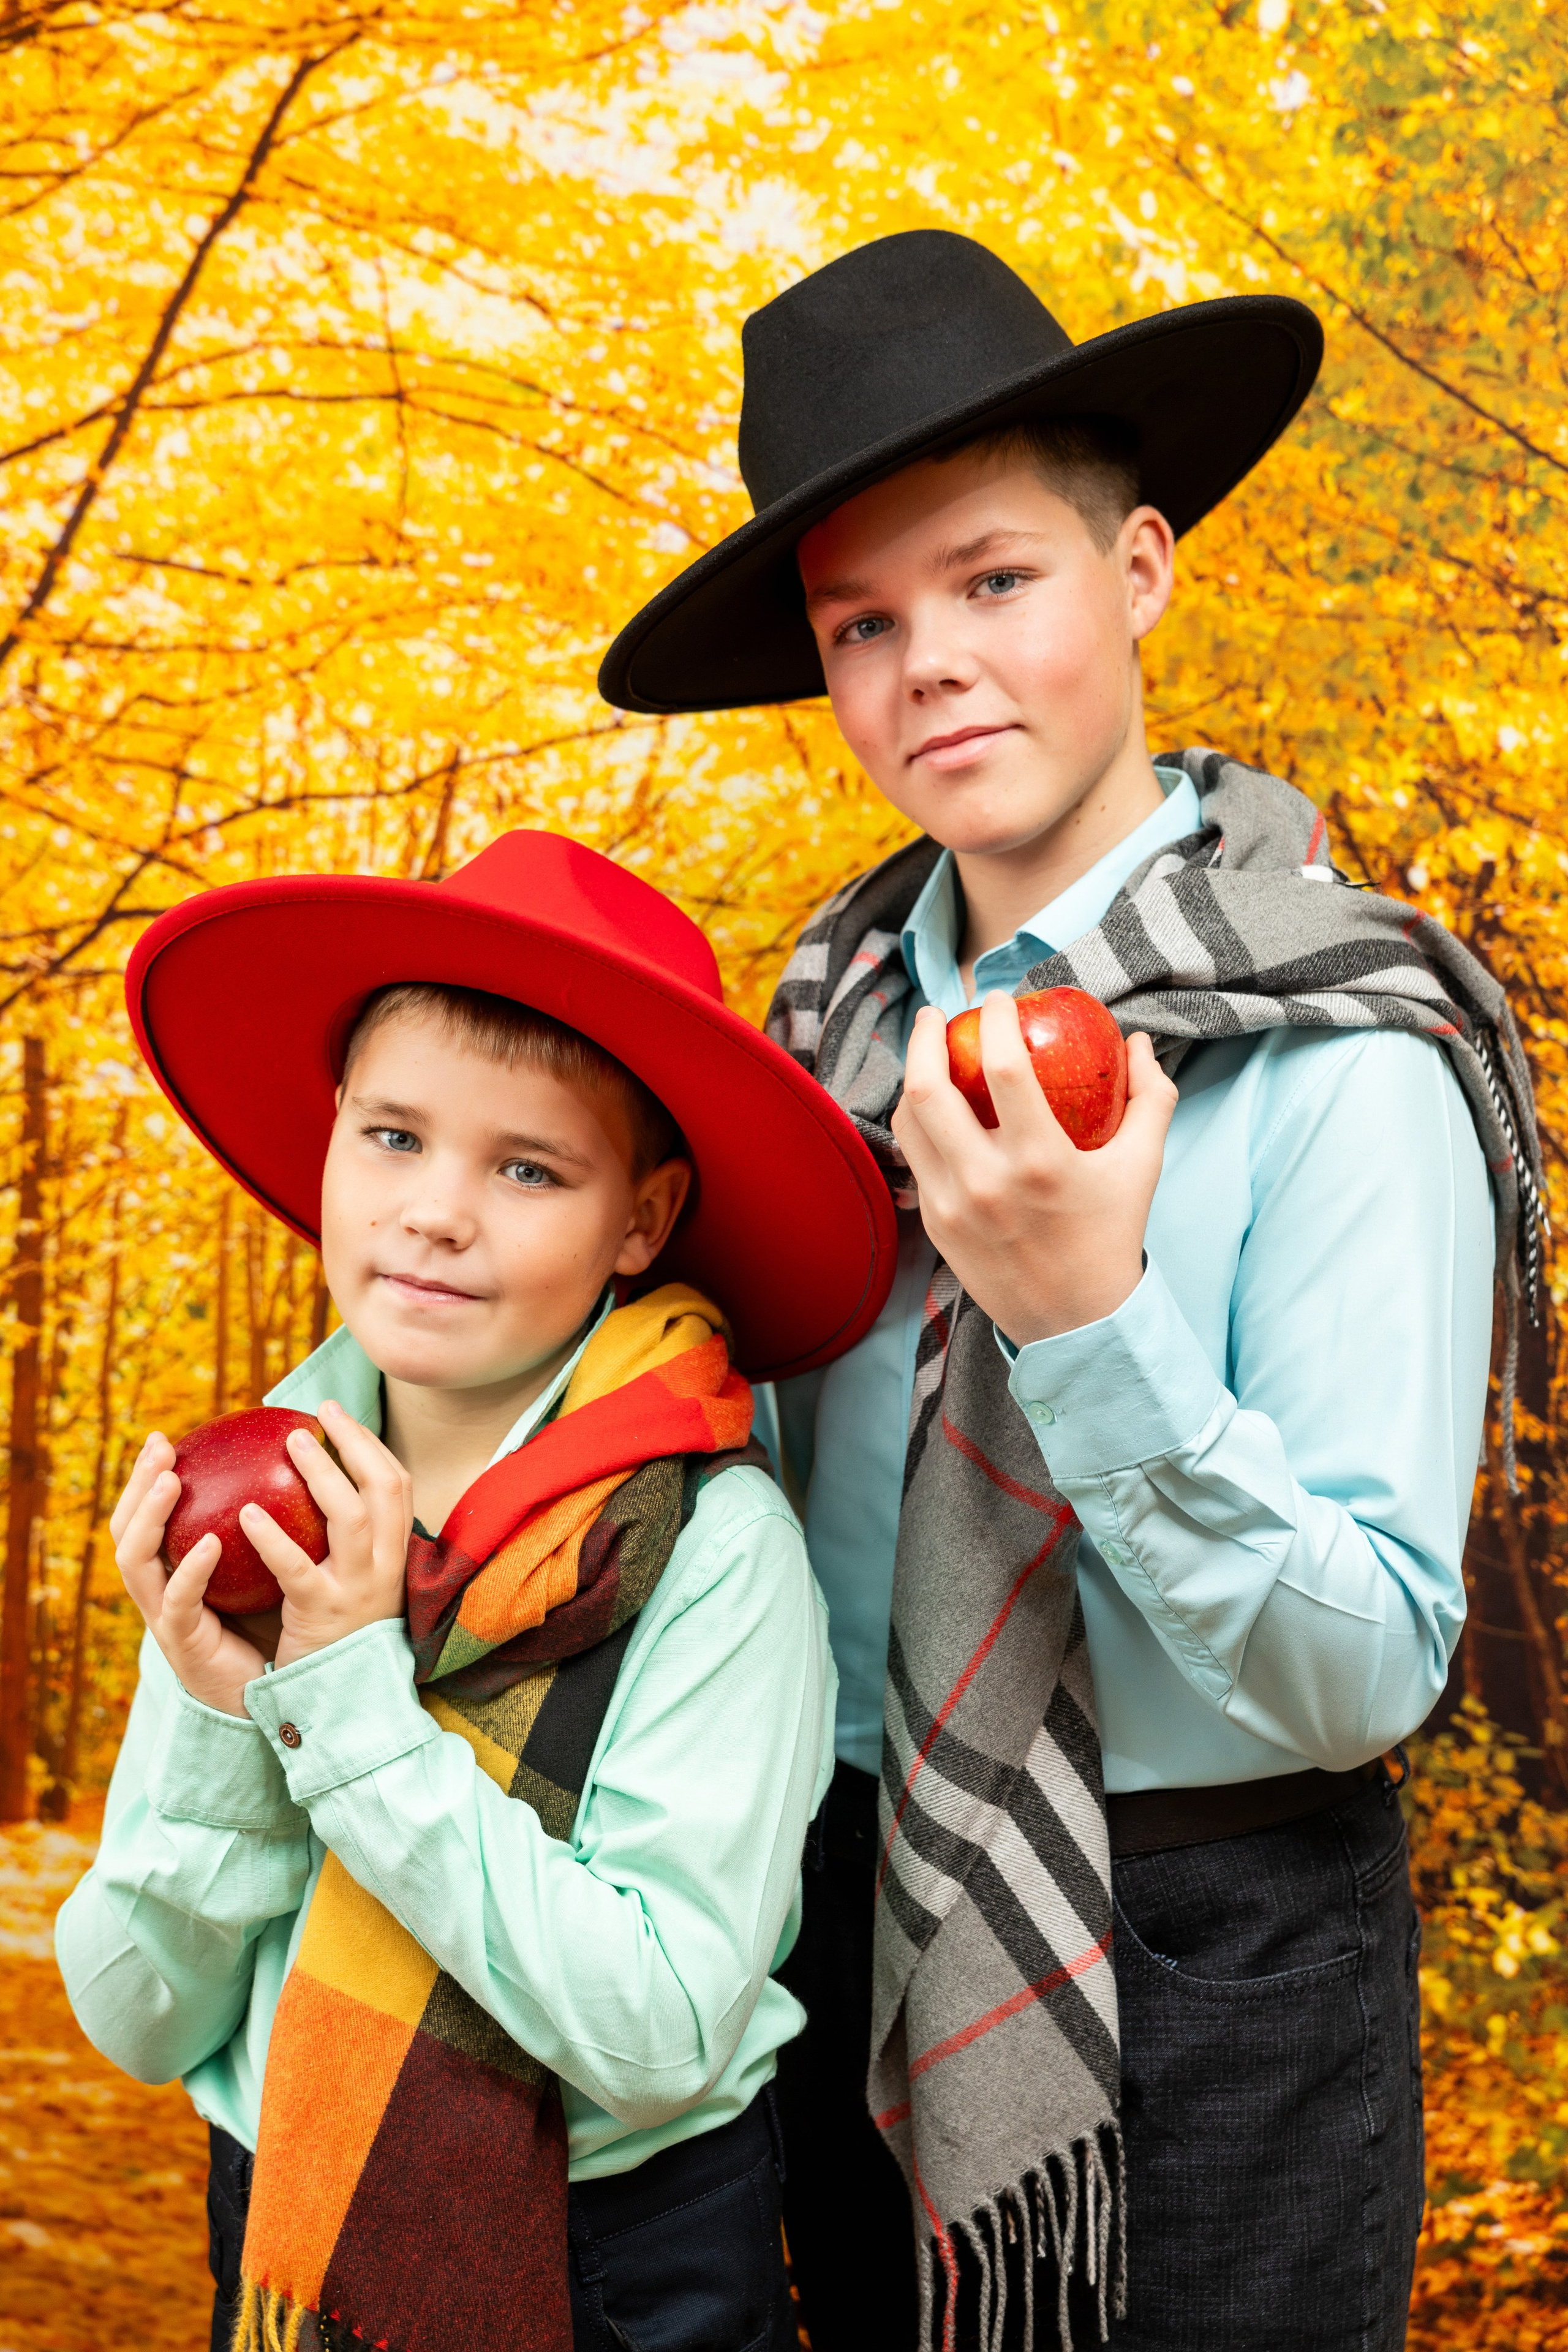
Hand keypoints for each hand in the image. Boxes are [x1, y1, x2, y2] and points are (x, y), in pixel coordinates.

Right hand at [111, 1432, 268, 1716]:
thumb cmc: (269, 1626)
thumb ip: (267, 1527)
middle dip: (136, 1486)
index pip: (145, 1517)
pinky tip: (210, 1543)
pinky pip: (180, 1603)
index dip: (146, 1478)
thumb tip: (298, 1465)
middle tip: (159, 1447)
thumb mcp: (264, 1569)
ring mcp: (166, 1618)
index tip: (165, 1438)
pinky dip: (190, 1571)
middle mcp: (160, 1590)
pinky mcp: (185, 1646)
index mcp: (174, 1570)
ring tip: (170, 1481)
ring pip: (136, 1562)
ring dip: (149, 1517)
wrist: (272, 1698)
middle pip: (126, 1531)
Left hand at [243, 1400, 412, 1669]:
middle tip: (319, 1414)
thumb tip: (313, 1484)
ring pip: (353, 1519)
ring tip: (290, 1444)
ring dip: (323, 1475)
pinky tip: (245, 1514)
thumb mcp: (356, 1579)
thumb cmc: (339, 1631)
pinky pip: (298, 1570)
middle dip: (355, 1443)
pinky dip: (273, 1538)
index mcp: (393, 1553)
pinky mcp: (323, 1615)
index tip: (337, 1416)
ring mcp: (358, 1590)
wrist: (344, 1699)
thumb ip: (344, 1538)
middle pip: (386, 1488)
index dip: (370, 1445)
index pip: (397, 1484)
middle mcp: (385, 1566)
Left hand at [892, 992, 1177, 1345]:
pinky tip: (931, 1105)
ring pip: (908, 1123)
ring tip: (927, 1053)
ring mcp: (952, 1206)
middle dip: (925, 1038)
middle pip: (929, 1089)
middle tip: (936, 1014)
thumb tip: (1136, 1042)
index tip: (995, 1000)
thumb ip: (1150, 1096)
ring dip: (912, 1077)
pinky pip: (914, 1159)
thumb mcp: (1143, 1166)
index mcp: (1040, 1161)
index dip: (994, 1022)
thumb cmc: (1112, 1236)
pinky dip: (918, 1124)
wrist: (1075, 1322)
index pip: (1004, 1069)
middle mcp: (986, 1182)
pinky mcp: (935, 1225)